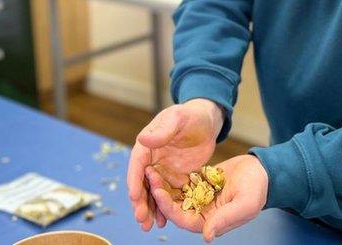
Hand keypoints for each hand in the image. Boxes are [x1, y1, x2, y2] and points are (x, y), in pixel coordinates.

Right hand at [128, 99, 223, 230]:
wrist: (207, 121)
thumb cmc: (191, 115)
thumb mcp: (177, 118)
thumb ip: (162, 130)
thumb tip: (142, 140)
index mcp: (147, 146)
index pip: (137, 165)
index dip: (134, 181)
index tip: (133, 197)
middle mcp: (151, 161)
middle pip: (142, 184)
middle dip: (140, 202)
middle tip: (141, 219)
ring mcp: (163, 171)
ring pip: (153, 194)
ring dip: (150, 210)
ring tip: (149, 227)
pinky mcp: (176, 179)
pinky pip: (168, 196)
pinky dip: (165, 208)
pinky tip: (164, 221)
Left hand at [146, 154, 268, 241]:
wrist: (262, 170)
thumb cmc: (257, 189)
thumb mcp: (245, 204)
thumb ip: (226, 219)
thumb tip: (207, 236)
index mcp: (210, 222)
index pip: (183, 219)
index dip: (168, 208)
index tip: (157, 192)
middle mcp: (201, 212)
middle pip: (174, 207)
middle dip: (160, 194)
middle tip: (150, 176)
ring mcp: (199, 198)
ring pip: (175, 194)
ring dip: (163, 184)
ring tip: (150, 169)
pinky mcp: (198, 184)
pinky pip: (180, 182)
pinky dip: (170, 176)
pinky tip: (160, 164)